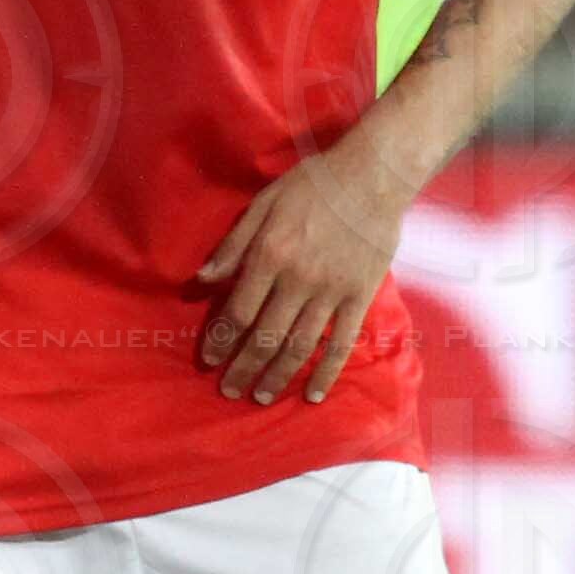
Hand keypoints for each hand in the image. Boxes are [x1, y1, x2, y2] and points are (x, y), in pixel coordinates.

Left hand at [196, 137, 413, 401]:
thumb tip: (200, 281)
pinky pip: (342, 342)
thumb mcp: (261, 205)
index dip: (220, 341)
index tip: (209, 361)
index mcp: (269, 256)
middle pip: (264, 336)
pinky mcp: (360, 296)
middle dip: (243, 368)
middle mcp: (298, 280)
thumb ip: (232, 246)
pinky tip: (313, 394)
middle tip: (229, 391)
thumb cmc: (311, 186)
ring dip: (278, 376)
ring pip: (300, 346)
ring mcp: (332, 291)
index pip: (237, 312)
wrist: (374, 176)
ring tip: (261, 397)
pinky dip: (327, 372)